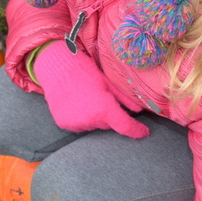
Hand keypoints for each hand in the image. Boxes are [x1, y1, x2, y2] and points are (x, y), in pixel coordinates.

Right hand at [34, 41, 148, 138]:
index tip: (144, 132)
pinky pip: (79, 125)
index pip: (125, 127)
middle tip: (101, 97)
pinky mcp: (64, 124)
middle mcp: (91, 120)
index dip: (136, 131)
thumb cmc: (85, 72)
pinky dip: (80, 117)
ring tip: (86, 99)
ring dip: (94, 116)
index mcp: (104, 109)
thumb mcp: (108, 83)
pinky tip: (76, 103)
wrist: (57, 68)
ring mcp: (76, 124)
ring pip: (93, 125)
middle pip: (108, 124)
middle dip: (109, 115)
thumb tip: (140, 109)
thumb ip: (125, 99)